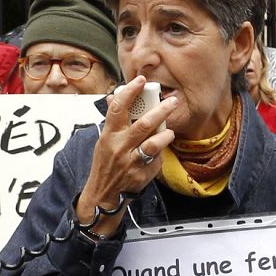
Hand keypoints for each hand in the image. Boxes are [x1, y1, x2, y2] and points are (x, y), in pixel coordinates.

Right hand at [73, 76, 177, 237]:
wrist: (103, 194)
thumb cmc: (105, 164)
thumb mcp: (104, 140)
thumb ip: (113, 120)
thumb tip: (114, 97)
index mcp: (109, 135)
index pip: (118, 108)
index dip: (130, 91)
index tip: (141, 80)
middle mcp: (119, 147)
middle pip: (143, 124)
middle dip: (160, 110)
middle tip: (172, 101)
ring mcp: (131, 161)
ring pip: (153, 142)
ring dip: (165, 134)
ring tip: (169, 131)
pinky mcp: (141, 174)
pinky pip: (156, 159)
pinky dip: (161, 152)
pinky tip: (160, 149)